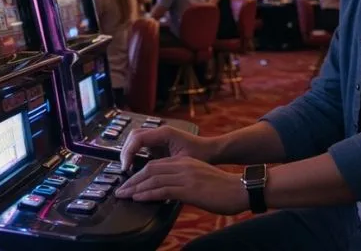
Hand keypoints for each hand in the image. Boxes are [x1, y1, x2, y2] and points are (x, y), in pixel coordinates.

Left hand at [114, 156, 247, 214]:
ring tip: (124, 195)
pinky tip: (138, 197)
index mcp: (185, 162)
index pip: (156, 165)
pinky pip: (162, 189)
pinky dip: (147, 193)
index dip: (139, 174)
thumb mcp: (200, 180)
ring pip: (153, 179)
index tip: (129, 183)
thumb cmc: (222, 189)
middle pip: (150, 169)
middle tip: (120, 190)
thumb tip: (168, 193)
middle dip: (133, 180)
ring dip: (135, 187)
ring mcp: (186, 176)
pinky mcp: (189, 188)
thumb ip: (184, 182)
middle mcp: (183, 166)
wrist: (240, 189)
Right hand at [120, 125, 216, 171]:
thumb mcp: (182, 163)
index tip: (126, 168)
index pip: (138, 138)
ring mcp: (159, 135)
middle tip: (124, 169)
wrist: (210, 150)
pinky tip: (134, 166)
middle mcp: (160, 131)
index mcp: (165, 133)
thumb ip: (165, 167)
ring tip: (127, 169)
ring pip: (136, 139)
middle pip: (133, 136)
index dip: (128, 153)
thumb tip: (147, 176)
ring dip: (129, 152)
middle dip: (125, 151)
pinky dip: (135, 153)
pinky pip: (141, 144)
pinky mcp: (159, 141)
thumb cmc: (200, 155)